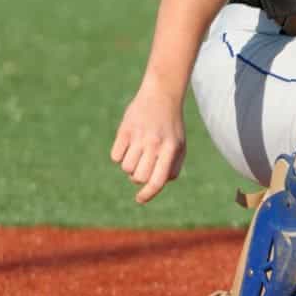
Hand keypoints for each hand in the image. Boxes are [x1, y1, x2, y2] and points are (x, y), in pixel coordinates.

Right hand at [111, 80, 186, 203]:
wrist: (161, 95)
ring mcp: (139, 136)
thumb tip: (159, 184)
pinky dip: (119, 156)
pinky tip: (127, 145)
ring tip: (137, 153)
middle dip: (138, 178)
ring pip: (126, 168)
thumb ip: (173, 167)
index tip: (140, 199)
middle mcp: (155, 144)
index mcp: (171, 149)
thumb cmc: (171, 125)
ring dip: (129, 166)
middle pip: (139, 177)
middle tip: (142, 166)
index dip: (148, 194)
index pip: (158, 180)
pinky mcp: (124, 130)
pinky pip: (115, 156)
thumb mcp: (180, 145)